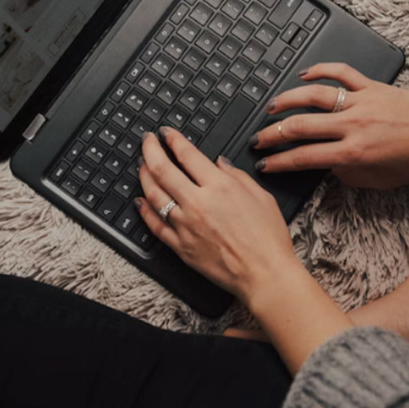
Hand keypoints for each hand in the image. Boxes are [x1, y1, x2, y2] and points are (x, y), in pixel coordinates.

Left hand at [136, 128, 297, 305]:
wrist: (264, 274)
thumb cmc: (268, 239)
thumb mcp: (261, 196)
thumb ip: (237, 175)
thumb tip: (219, 163)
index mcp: (219, 186)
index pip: (187, 154)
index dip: (173, 139)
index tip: (166, 133)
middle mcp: (198, 203)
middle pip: (162, 169)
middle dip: (150, 149)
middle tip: (146, 140)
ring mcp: (185, 225)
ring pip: (154, 194)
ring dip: (144, 175)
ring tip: (142, 165)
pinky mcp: (180, 246)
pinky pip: (154, 225)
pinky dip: (144, 211)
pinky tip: (140, 201)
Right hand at [252, 62, 408, 188]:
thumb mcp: (379, 182)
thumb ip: (348, 176)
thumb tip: (328, 167)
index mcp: (353, 153)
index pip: (305, 157)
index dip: (280, 162)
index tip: (265, 164)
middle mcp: (351, 125)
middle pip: (300, 126)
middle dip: (272, 134)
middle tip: (259, 138)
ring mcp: (359, 102)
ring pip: (313, 96)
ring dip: (287, 101)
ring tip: (271, 107)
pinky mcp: (370, 85)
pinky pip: (340, 72)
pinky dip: (320, 70)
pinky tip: (304, 74)